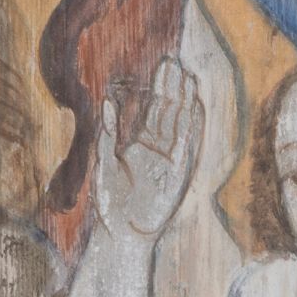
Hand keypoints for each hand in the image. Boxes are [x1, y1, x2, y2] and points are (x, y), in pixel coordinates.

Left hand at [93, 56, 202, 243]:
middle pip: (168, 113)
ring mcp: (170, 162)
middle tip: (174, 61)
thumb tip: (107, 101)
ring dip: (182, 101)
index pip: (153, 112)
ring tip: (186, 76)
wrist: (122, 235)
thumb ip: (108, 133)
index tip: (162, 66)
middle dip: (171, 88)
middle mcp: (157, 152)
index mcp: (140, 148)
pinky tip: (193, 106)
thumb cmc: (110, 204)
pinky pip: (186, 145)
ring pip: (178, 124)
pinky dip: (190, 125)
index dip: (158, 90)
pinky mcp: (178, 174)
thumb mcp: (104, 162)